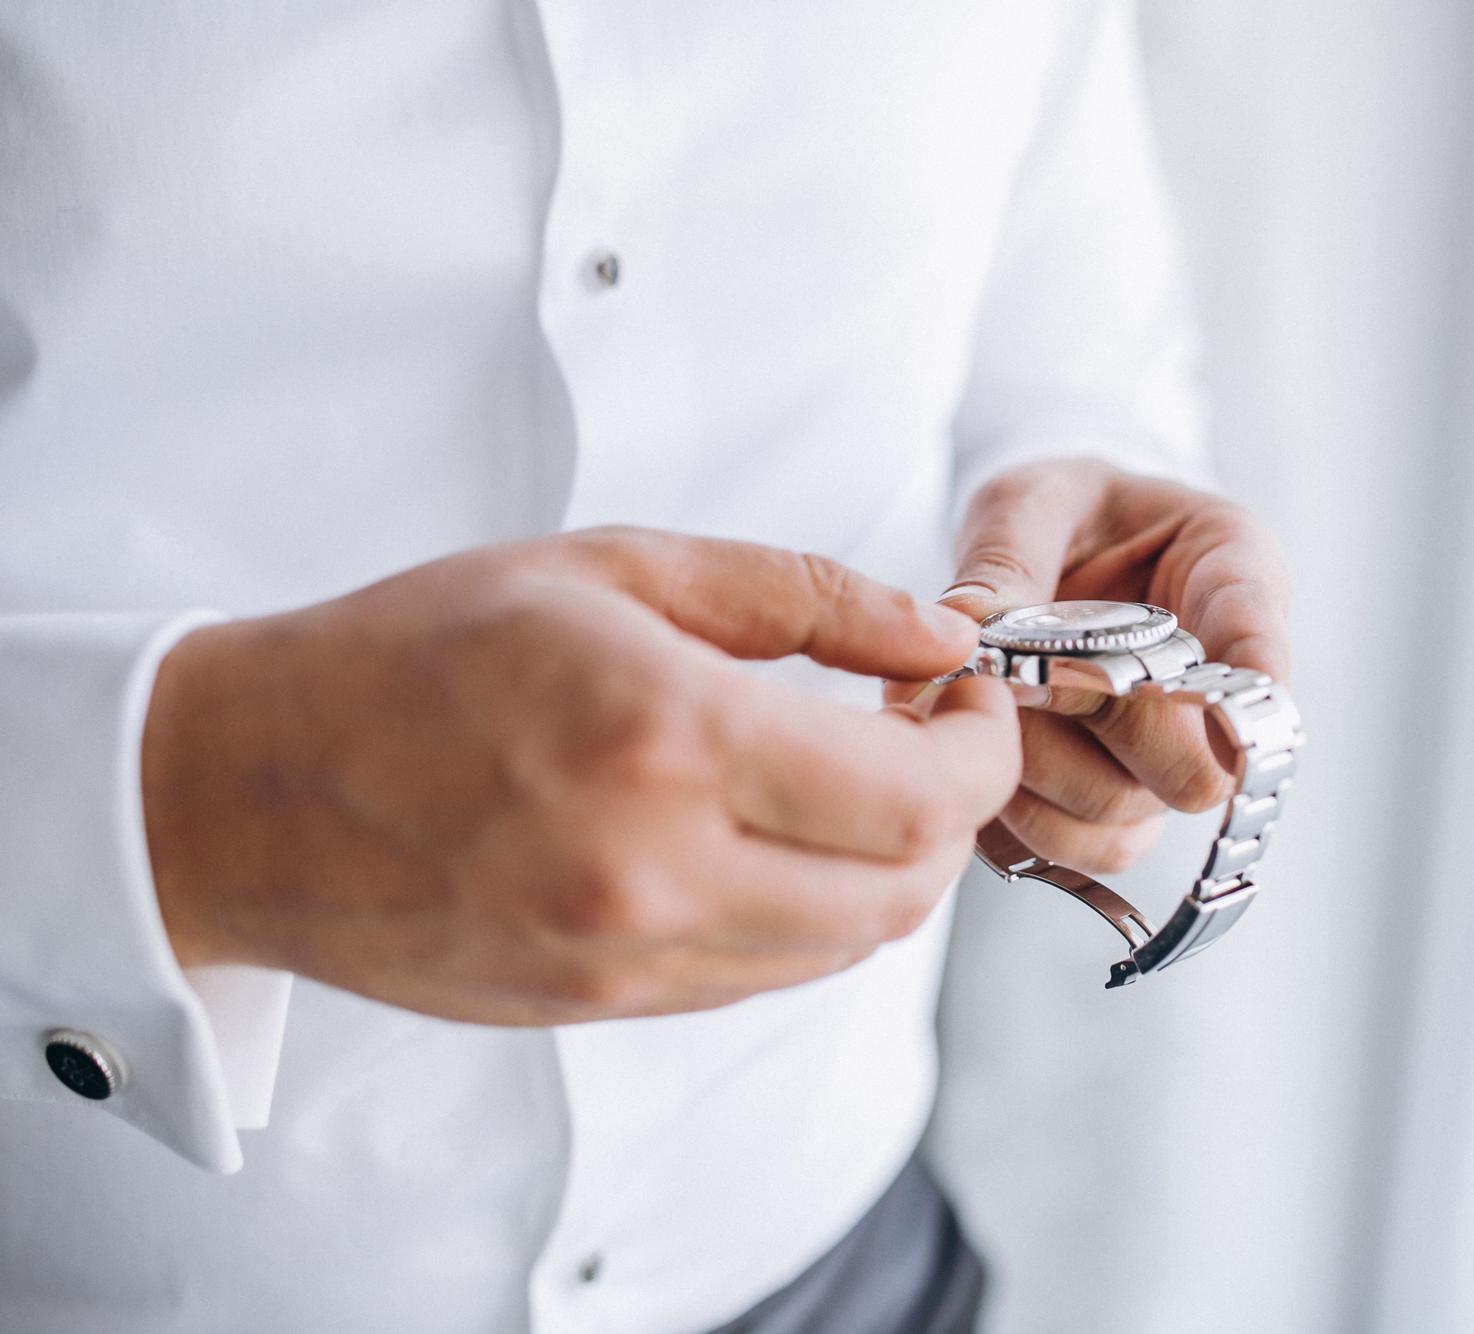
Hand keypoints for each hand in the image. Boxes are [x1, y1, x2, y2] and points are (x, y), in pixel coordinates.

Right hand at [140, 528, 1019, 1022]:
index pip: (916, 797)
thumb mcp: (614, 568)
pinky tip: (785, 830)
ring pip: (851, 946)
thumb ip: (801, 595)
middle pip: (907, 889)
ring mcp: (628, 960)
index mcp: (664, 740)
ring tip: (861, 773)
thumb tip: (935, 632)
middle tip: (930, 727)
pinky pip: (771, 973)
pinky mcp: (606, 1006)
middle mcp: (656, 874)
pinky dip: (819, 907)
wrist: (251, 790)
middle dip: (957, 807)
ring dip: (893, 863)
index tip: (966, 691)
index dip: (981, 746)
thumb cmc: (418, 653)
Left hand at [930, 458, 1289, 873]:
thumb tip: (969, 620)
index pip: (1257, 632)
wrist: (1048, 550)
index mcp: (1228, 572)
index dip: (1252, 677)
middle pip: (1193, 769)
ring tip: (989, 705)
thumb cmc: (1060, 514)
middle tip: (1020, 668)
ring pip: (1126, 820)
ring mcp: (1165, 758)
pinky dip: (1012, 813)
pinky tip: (979, 748)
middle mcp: (1215, 686)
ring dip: (1039, 774)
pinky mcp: (1108, 805)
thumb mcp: (1033, 501)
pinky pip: (1070, 847)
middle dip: (1096, 723)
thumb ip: (1009, 552)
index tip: (1233, 714)